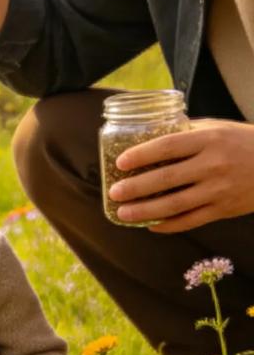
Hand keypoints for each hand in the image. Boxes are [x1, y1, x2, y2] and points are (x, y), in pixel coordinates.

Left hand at [109, 120, 253, 230]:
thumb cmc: (243, 142)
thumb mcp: (218, 129)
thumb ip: (187, 134)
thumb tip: (148, 137)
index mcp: (210, 140)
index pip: (168, 146)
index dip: (142, 155)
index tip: (120, 163)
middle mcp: (214, 165)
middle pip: (167, 178)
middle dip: (136, 188)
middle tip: (114, 193)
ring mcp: (220, 189)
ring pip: (176, 204)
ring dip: (145, 211)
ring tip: (123, 213)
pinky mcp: (225, 209)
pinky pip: (191, 220)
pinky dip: (169, 225)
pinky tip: (151, 225)